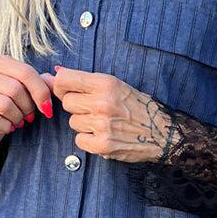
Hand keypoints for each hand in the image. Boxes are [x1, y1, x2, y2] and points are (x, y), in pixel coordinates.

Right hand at [0, 55, 53, 148]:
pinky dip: (5, 127)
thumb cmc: (8, 105)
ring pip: (4, 105)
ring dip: (17, 118)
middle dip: (28, 107)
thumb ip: (42, 83)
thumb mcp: (27, 92)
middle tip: (28, 116)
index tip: (47, 108)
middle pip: (15, 89)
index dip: (41, 92)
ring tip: (17, 121)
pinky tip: (6, 127)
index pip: (25, 72)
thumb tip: (56, 78)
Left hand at [42, 65, 174, 163]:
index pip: (64, 80)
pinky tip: (102, 135)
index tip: (65, 90)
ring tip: (102, 123)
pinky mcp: (103, 145)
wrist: (163, 132)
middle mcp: (103, 102)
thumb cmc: (138, 106)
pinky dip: (88, 140)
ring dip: (84, 124)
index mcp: (106, 83)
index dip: (60, 85)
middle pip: (67, 103)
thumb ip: (85, 80)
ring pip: (73, 122)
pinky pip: (79, 141)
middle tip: (92, 108)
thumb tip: (54, 72)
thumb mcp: (116, 85)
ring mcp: (102, 125)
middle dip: (76, 106)